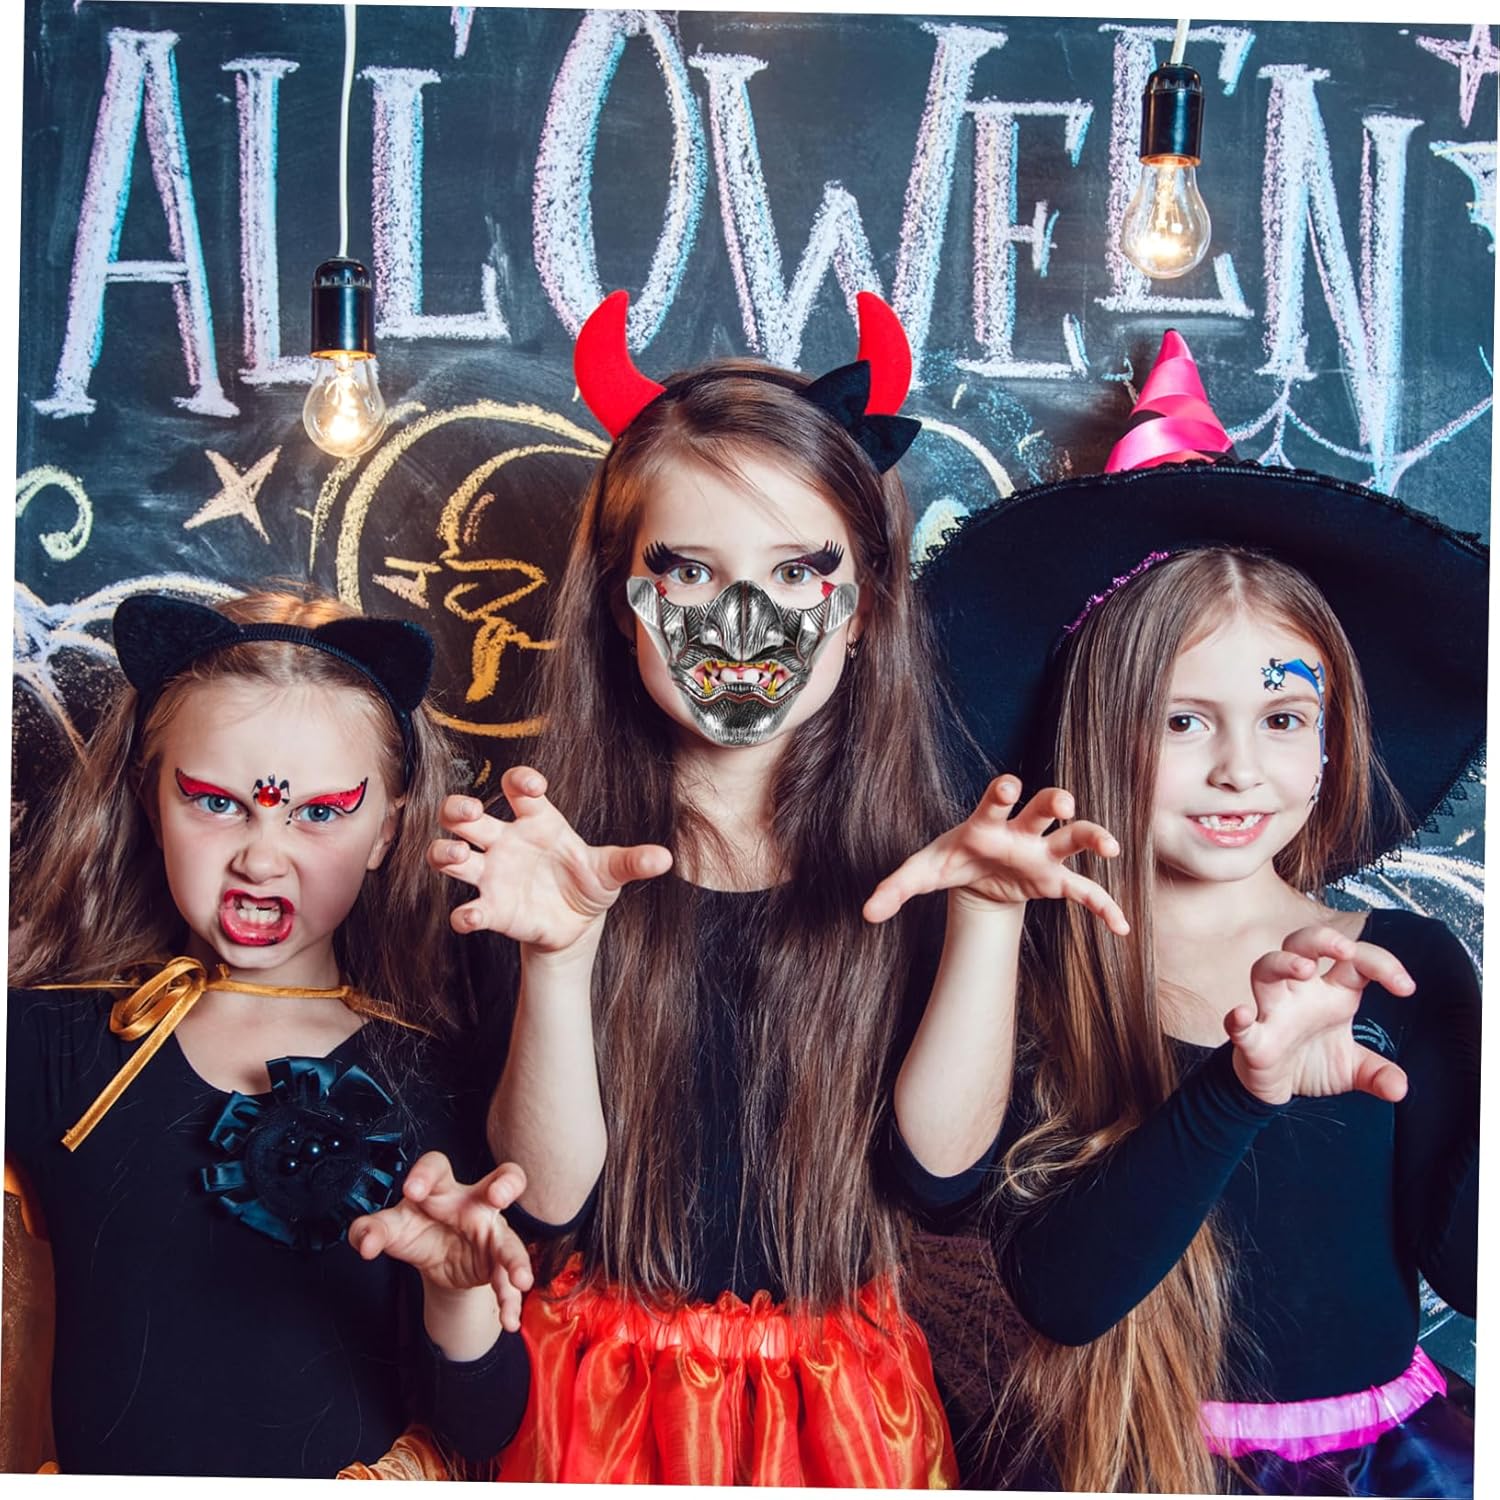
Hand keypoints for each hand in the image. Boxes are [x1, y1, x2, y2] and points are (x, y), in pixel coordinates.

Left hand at [348, 1155, 533, 1332]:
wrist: (437, 1261)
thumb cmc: (417, 1230)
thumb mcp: (391, 1229)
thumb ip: (371, 1230)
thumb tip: (367, 1244)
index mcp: (443, 1188)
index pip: (438, 1167)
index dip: (426, 1174)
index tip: (411, 1191)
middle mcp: (475, 1203)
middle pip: (505, 1178)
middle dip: (507, 1184)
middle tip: (498, 1196)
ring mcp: (492, 1232)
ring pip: (511, 1239)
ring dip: (517, 1259)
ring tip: (520, 1280)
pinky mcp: (498, 1262)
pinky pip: (507, 1279)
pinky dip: (509, 1300)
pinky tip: (508, 1319)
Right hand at [429, 766, 672, 954]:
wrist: (577, 926)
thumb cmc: (588, 883)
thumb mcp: (612, 871)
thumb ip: (633, 862)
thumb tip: (666, 859)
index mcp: (537, 821)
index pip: (517, 788)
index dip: (518, 780)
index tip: (528, 785)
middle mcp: (507, 841)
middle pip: (465, 815)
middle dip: (458, 808)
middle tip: (468, 814)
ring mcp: (493, 874)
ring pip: (449, 854)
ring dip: (445, 853)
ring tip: (459, 857)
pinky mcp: (491, 909)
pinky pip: (469, 909)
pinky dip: (466, 914)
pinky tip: (473, 917)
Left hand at [863, 775, 1128, 933]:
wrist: (974, 876)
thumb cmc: (951, 861)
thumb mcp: (921, 872)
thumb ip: (895, 888)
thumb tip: (867, 913)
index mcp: (986, 822)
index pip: (996, 800)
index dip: (1003, 791)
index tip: (1008, 785)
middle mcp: (1020, 832)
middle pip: (1042, 809)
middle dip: (1053, 802)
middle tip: (1063, 801)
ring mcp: (1041, 854)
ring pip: (1072, 837)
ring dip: (1091, 837)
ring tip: (1109, 848)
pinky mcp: (1054, 880)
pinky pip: (1084, 892)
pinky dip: (1103, 907)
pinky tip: (1120, 926)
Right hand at [1227, 925, 1413, 1105]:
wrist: (1277, 1090)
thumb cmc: (1314, 1063)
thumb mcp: (1354, 1069)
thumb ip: (1378, 1073)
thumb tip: (1399, 1088)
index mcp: (1332, 992)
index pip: (1355, 962)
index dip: (1382, 964)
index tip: (1406, 988)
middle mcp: (1300, 993)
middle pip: (1301, 945)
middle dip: (1320, 939)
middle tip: (1345, 948)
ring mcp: (1273, 1012)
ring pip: (1266, 969)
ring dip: (1283, 963)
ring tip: (1306, 968)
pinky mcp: (1253, 1040)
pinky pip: (1241, 1025)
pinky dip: (1239, 1019)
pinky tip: (1244, 1014)